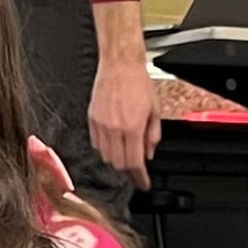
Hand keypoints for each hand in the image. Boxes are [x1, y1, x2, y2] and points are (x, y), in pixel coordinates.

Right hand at [89, 48, 161, 189]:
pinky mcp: (92, 119)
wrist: (120, 64)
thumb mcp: (155, 110)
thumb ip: (153, 135)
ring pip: (106, 156)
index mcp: (133, 127)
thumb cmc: (138, 82)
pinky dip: (104, 149)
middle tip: (136, 171)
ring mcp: (101, 124)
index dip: (139, 178)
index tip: (143, 183)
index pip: (134, 163)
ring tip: (125, 155)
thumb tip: (149, 153)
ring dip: (116, 161)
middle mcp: (115, 128)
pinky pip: (96, 143)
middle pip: (119, 164)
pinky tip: (113, 144)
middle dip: (129, 171)